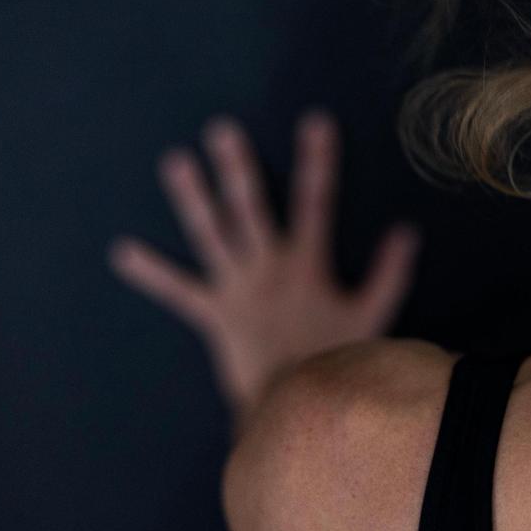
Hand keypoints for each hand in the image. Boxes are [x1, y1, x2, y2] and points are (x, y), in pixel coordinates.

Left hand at [109, 113, 420, 423]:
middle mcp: (268, 269)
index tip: (315, 122)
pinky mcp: (213, 314)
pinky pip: (178, 291)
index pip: (317, 203)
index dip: (317, 162)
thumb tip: (408, 231)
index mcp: (307, 265)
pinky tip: (123, 252)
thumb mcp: (374, 315)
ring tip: (176, 162)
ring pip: (211, 236)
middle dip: (237, 169)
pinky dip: (152, 273)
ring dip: (192, 199)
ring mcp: (237, 290)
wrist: (296, 407)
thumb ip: (390, 272)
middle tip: (221, 130)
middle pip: (251, 210)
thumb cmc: (337, 359)